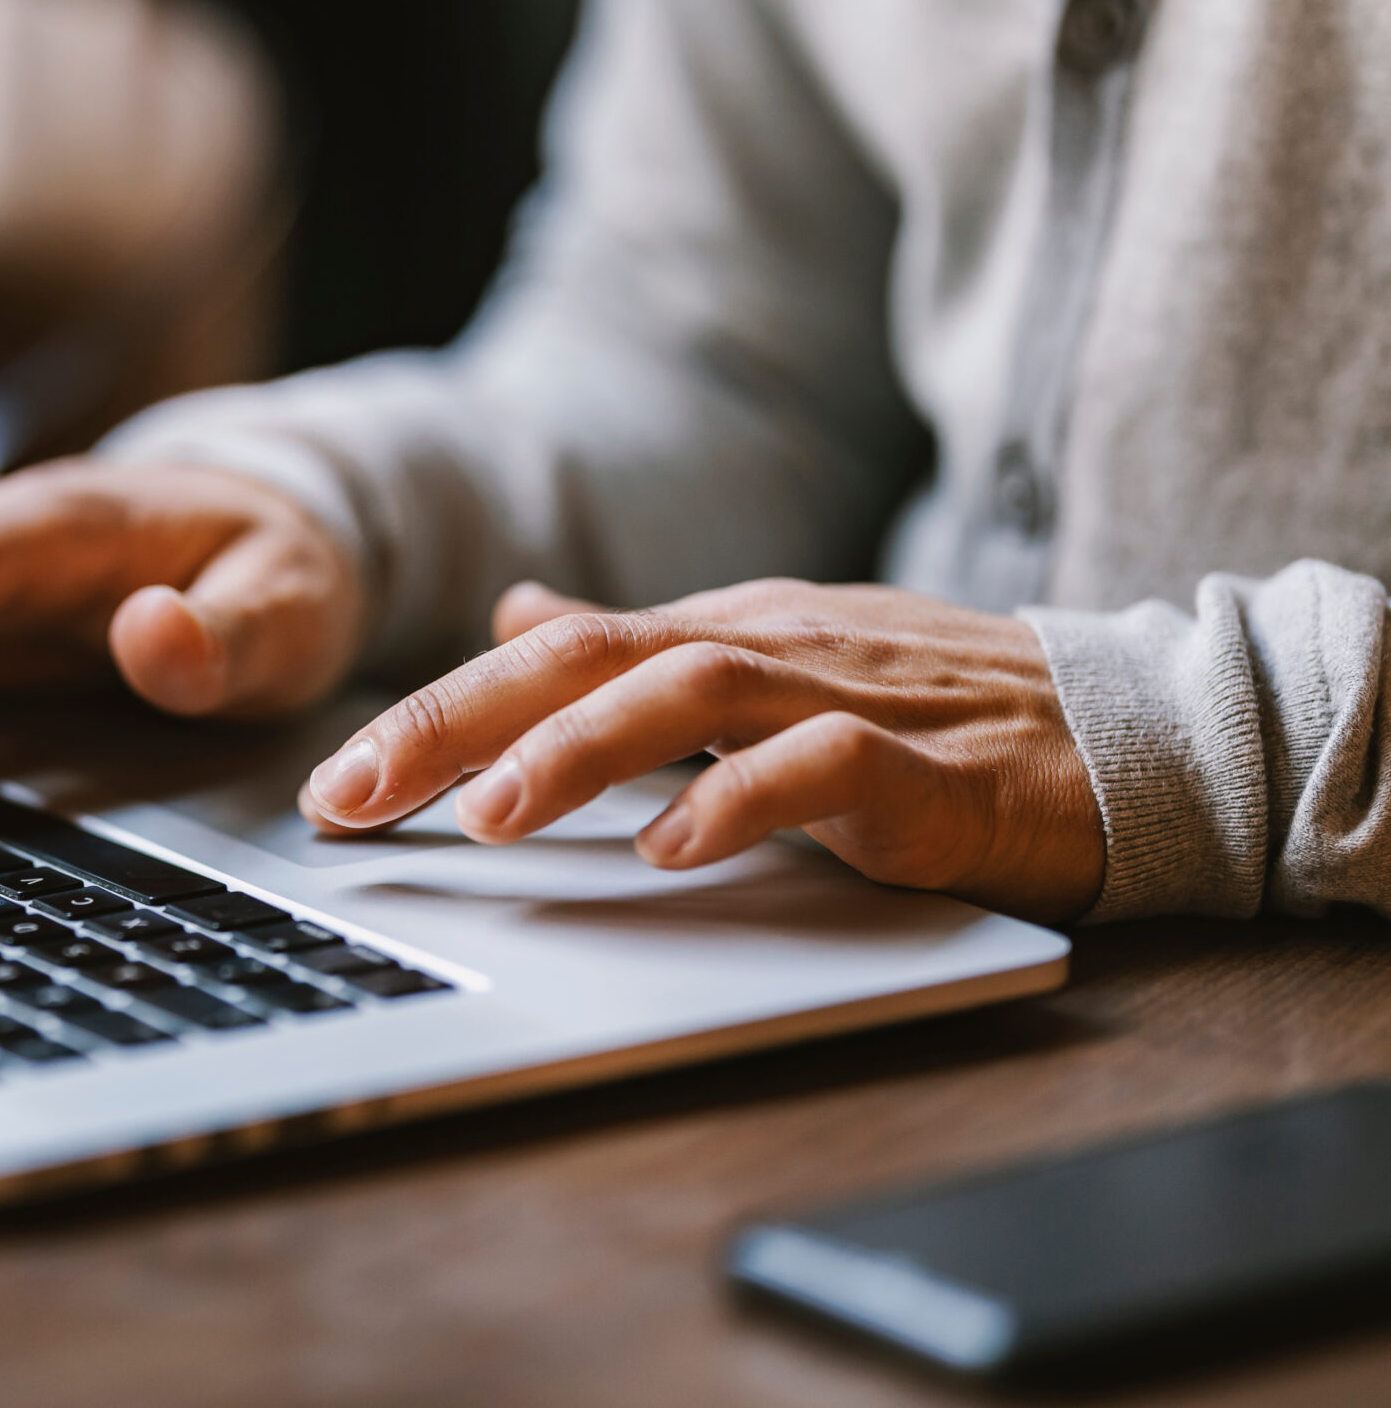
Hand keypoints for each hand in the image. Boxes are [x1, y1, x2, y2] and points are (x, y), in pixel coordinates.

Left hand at [296, 578, 1105, 923]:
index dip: (433, 713)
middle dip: (455, 724)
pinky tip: (673, 850)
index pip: (547, 654)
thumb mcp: (764, 663)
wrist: (1131, 728)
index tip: (334, 785)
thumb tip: (516, 615)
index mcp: (716, 632)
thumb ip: (638, 654)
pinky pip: (827, 770)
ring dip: (578, 752)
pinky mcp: (931, 770)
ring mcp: (847, 699)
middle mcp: (765, 647)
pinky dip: (743, 800)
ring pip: (689, 694)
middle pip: (585, 658)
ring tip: (489, 816)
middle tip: (353, 797)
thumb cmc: (933, 711)